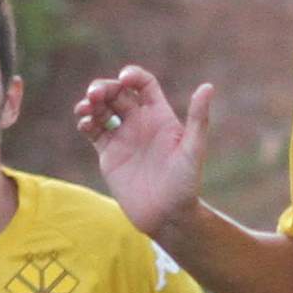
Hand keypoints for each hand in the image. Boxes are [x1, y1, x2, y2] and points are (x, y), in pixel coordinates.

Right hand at [74, 65, 210, 238]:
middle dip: (105, 88)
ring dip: (91, 102)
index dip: (133, 75)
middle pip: (118, 93)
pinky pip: (93, 131)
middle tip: (95, 94)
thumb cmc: (186, 184)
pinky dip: (85, 123)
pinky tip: (85, 124)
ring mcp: (123, 137)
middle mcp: (140, 123)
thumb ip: (198, 119)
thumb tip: (207, 86)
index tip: (124, 78)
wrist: (167, 216)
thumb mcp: (193, 150)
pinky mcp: (109, 154)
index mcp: (160, 116)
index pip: (144, 85)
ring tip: (86, 107)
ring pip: (102, 109)